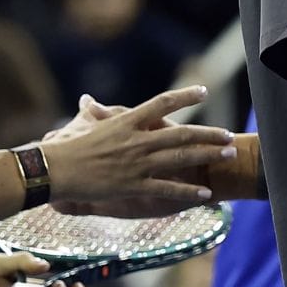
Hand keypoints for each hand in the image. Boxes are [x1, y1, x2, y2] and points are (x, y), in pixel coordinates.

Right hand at [43, 87, 232, 216]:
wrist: (56, 170)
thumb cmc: (68, 148)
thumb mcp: (84, 126)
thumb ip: (95, 113)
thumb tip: (87, 100)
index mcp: (127, 121)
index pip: (163, 103)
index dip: (185, 96)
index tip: (203, 91)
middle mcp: (138, 140)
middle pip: (182, 133)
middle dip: (209, 134)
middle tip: (230, 135)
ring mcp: (138, 164)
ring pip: (180, 158)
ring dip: (207, 156)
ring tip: (227, 155)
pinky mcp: (134, 186)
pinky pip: (167, 189)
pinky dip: (188, 192)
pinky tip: (206, 194)